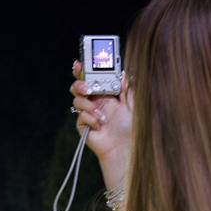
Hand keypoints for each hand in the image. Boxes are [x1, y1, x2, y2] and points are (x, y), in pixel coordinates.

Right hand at [70, 61, 132, 188]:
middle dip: (79, 83)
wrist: (126, 148)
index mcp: (108, 94)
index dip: (86, 69)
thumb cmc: (132, 128)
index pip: (94, 78)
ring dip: (87, 104)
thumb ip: (126, 87)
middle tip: (87, 87)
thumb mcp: (133, 103)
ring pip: (77, 100)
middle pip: (80, 86)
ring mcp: (89, 114)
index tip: (81, 62)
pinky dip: (90, 119)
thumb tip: (122, 72)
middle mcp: (97, 102)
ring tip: (100, 113)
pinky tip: (99, 125)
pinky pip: (79, 116)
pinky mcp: (83, 126)